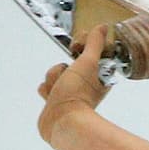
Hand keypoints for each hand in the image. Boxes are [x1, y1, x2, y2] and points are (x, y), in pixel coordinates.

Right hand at [37, 25, 112, 142]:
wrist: (62, 122)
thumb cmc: (79, 93)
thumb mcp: (88, 62)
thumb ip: (95, 44)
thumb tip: (103, 27)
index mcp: (99, 72)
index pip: (88, 48)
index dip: (80, 46)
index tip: (77, 49)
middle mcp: (86, 81)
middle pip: (67, 60)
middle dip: (62, 68)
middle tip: (68, 76)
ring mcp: (70, 90)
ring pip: (54, 72)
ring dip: (53, 80)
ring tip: (59, 91)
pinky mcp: (56, 99)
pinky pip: (45, 85)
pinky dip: (46, 90)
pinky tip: (51, 98)